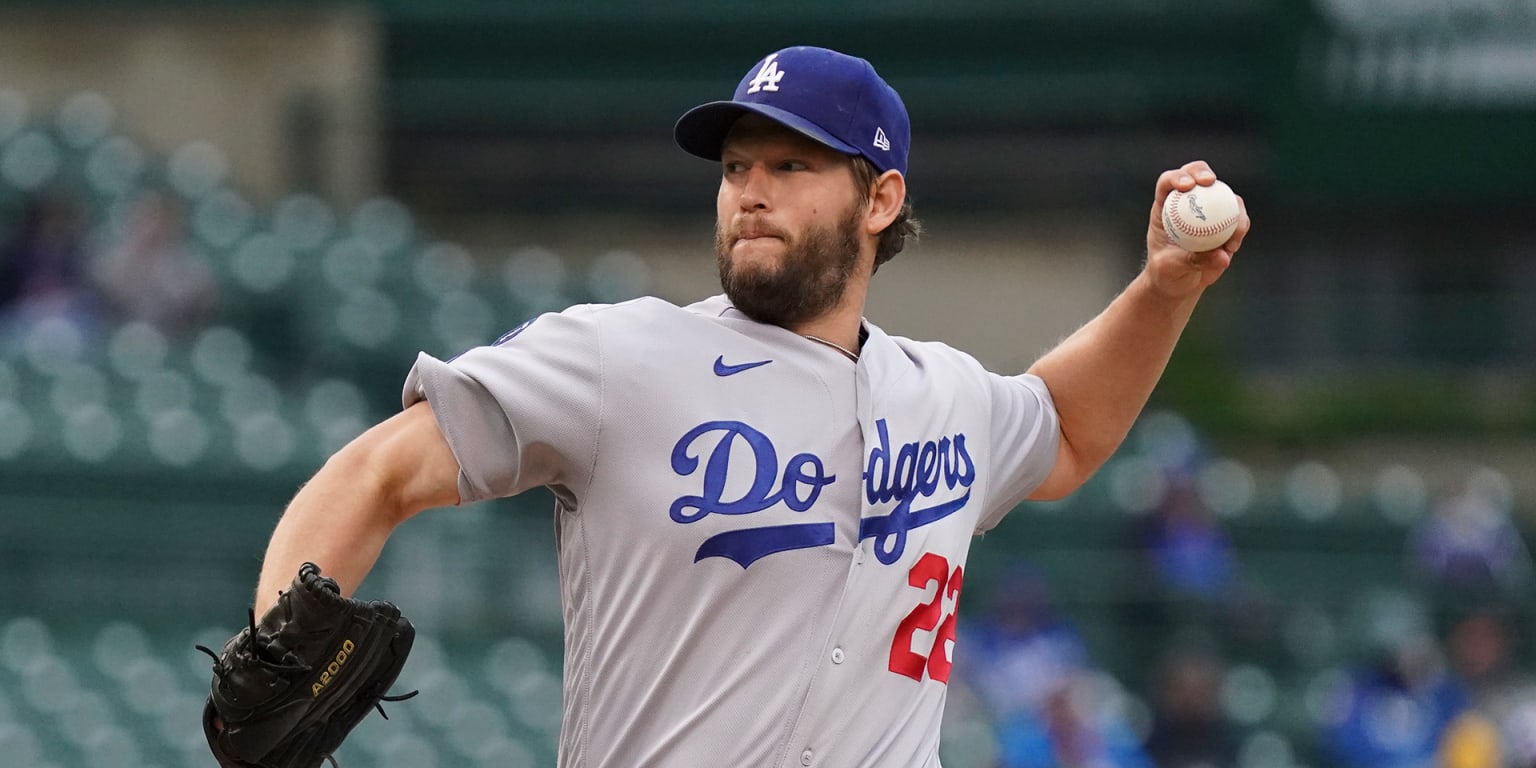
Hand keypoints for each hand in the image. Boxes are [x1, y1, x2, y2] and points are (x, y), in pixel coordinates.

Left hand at [1146, 161, 1249, 298]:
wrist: (1179, 284)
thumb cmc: (1166, 274)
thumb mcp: (1171, 269)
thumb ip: (1192, 261)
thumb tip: (1222, 256)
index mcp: (1165, 207)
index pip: (1168, 183)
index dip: (1178, 177)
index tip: (1188, 185)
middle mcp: (1187, 203)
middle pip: (1196, 175)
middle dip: (1203, 173)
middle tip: (1210, 183)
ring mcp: (1209, 211)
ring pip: (1224, 195)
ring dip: (1231, 207)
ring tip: (1229, 236)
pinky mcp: (1225, 222)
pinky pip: (1238, 218)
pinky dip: (1240, 228)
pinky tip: (1232, 246)